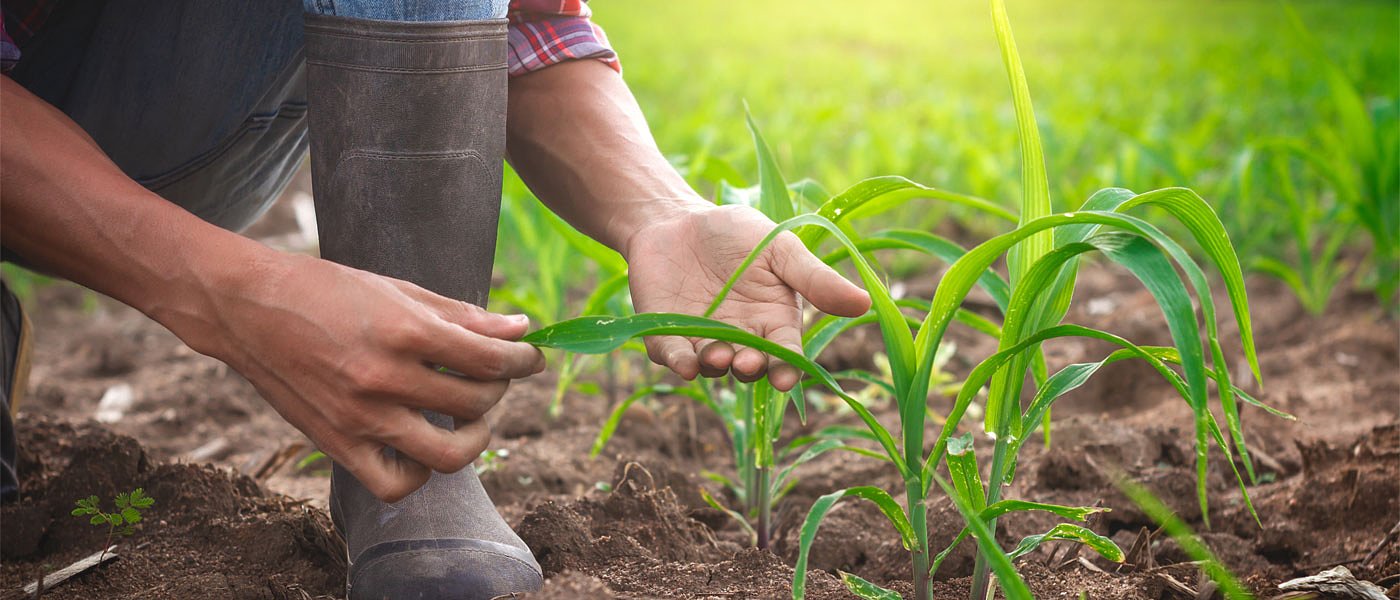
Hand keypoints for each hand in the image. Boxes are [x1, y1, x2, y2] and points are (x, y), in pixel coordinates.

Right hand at [164, 252, 544, 501]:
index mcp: (404, 331)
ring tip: (470, 419)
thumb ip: (461, 315)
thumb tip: (518, 328)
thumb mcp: (399, 289)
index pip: (489, 359)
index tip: (530, 357)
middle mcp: (384, 379)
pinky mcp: (337, 444)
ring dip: (474, 438)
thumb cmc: (326, 291)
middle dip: (499, 389)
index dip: (522, 360)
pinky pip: (396, 483)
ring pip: (448, 454)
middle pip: (475, 403)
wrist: (247, 309)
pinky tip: (423, 445)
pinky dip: (420, 472)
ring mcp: (360, 418)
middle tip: (491, 377)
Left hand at [625, 204, 870, 391]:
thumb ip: (815, 279)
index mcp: (773, 321)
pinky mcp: (667, 336)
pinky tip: (684, 364)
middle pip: (750, 366)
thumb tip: (865, 301)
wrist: (676, 219)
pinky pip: (673, 357)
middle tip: (747, 362)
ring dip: (715, 366)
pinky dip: (678, 363)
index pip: (785, 354)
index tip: (787, 377)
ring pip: (712, 366)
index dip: (788, 369)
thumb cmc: (734, 234)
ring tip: (717, 355)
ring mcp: (702, 340)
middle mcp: (741, 338)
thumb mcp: (780, 250)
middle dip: (750, 369)